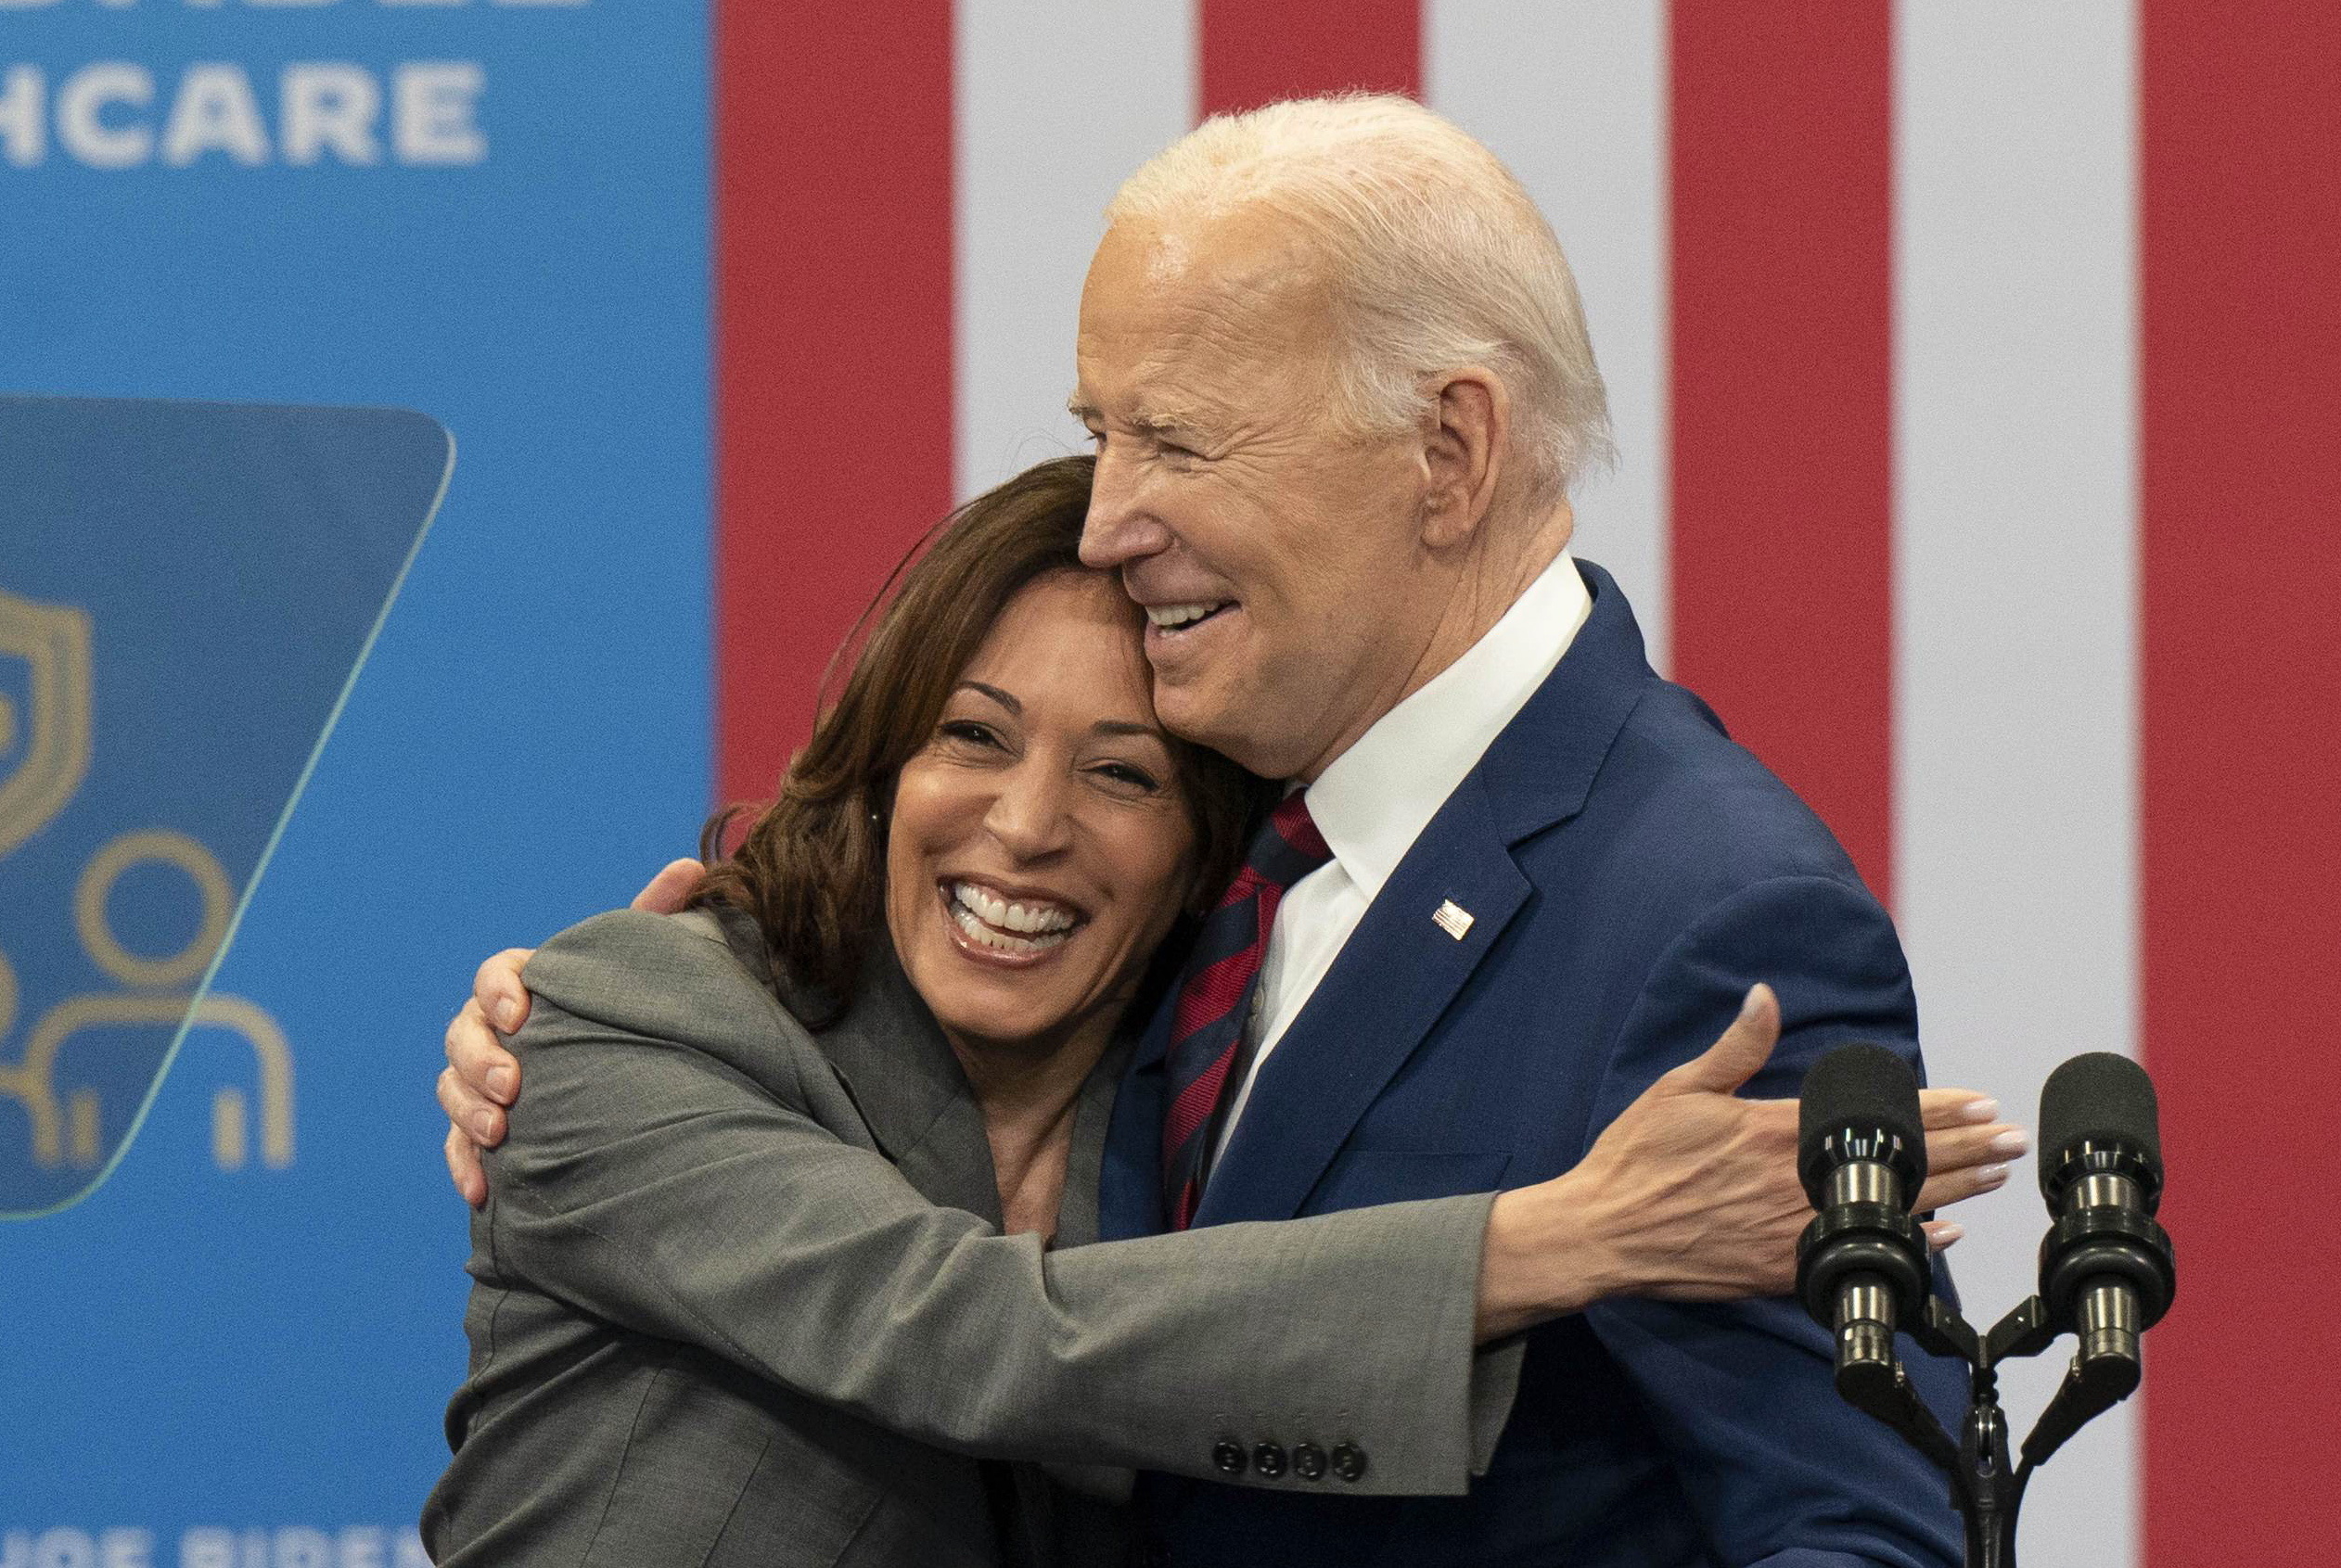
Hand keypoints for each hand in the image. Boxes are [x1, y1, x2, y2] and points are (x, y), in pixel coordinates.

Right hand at [436, 858, 706, 1205]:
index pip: (496, 974)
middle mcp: (495, 1029)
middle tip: (514, 1086)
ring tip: (501, 1133)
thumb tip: (691, 866)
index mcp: (528, 983)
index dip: (499, 990)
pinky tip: (483, 1191)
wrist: (626, 1077)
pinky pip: (457, 1146)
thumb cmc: (628, 1010)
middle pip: (462, 1034)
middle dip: (479, 1059)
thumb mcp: (644, 965)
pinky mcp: (481, 1130)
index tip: (522, 1013)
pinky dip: (464, 1165)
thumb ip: (658, 916)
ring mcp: (482, 1080)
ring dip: (468, 1110)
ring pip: (452, 1088)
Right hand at [1476, 985, 2024, 1336]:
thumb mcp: (1679, 1088)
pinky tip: (1940, 1233)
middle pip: (1900, 1164)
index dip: (1935, 1108)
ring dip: (1951, 1191)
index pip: (1874, 1116)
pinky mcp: (1781, 1270)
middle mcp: (1794, 1183)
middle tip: (2012, 1140)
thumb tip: (1765, 996)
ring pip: (1892, 1209)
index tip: (1980, 1101)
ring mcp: (1792, 1231)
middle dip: (1965, 1148)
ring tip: (1994, 1176)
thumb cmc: (1635, 1159)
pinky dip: (1906, 1243)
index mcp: (1773, 1132)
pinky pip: (1859, 1253)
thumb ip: (1734, 1046)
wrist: (1602, 1234)